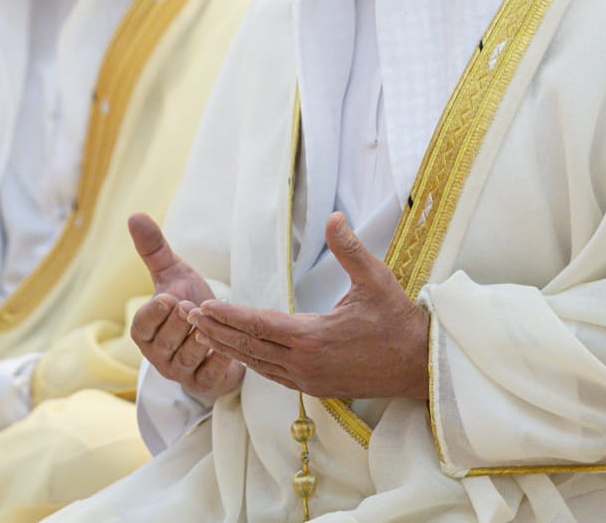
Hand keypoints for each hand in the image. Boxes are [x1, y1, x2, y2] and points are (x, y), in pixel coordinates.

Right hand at [127, 213, 243, 403]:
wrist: (219, 334)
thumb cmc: (190, 304)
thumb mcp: (174, 275)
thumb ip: (155, 249)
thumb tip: (135, 215)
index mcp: (145, 331)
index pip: (142, 325)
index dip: (155, 313)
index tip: (170, 298)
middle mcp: (158, 355)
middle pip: (165, 342)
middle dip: (180, 324)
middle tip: (193, 307)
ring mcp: (180, 372)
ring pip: (186, 358)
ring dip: (199, 341)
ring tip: (209, 325)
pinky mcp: (203, 385)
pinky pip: (208, 377)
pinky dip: (218, 362)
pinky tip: (228, 348)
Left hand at [187, 213, 427, 400]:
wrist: (421, 366)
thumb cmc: (398, 321)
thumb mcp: (376, 279)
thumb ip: (349, 249)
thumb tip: (333, 217)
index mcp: (312, 339)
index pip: (258, 325)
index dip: (227, 315)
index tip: (201, 305)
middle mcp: (304, 365)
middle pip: (248, 347)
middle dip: (214, 330)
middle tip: (184, 315)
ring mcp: (309, 381)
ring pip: (257, 364)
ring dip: (227, 347)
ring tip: (200, 331)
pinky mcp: (316, 389)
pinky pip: (273, 375)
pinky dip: (250, 362)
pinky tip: (239, 351)